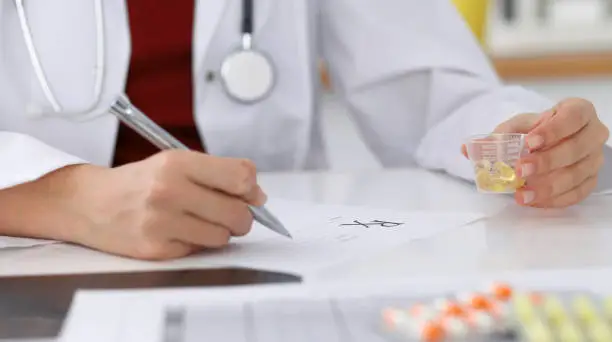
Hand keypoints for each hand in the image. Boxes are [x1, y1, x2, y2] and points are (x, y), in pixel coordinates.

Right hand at [55, 151, 265, 259]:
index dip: (252, 188)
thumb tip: (258, 195)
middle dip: (242, 216)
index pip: (240, 177)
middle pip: (238, 213)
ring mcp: (161, 222)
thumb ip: (218, 173)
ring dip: (220, 232)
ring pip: (223, 236)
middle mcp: (169, 191)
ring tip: (199, 220)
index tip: (251, 194)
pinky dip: (197, 243)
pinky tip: (178, 231)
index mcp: (178, 163)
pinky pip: (200, 250)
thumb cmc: (140, 182)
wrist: (89, 203)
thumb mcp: (175, 163)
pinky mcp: (156, 249)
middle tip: (231, 213)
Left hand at [464, 98, 608, 207]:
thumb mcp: (518, 126)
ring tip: (522, 194)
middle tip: (520, 170)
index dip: (553, 130)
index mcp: (578, 111)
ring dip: (548, 186)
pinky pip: (576, 193)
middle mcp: (593, 134)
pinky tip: (533, 200)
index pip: (573, 117)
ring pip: (577, 174)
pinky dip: (553, 199)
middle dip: (547, 161)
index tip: (530, 142)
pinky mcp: (590, 180)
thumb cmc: (537, 130)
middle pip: (577, 149)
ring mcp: (594, 159)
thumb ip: (498, 135)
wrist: (550, 142)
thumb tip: (467, 149)